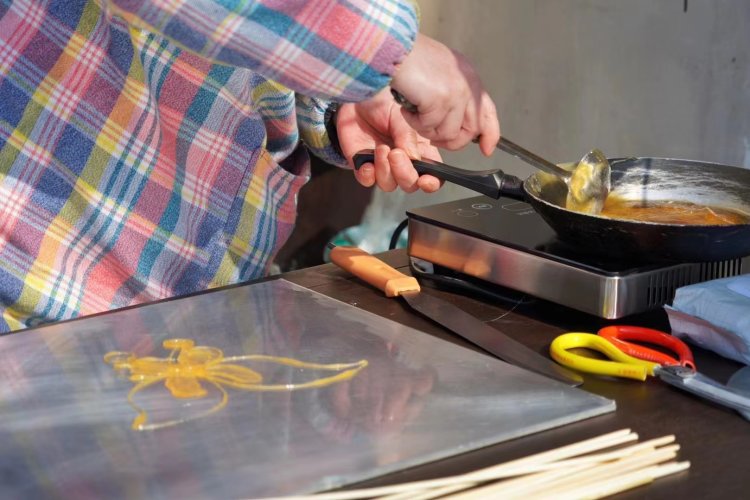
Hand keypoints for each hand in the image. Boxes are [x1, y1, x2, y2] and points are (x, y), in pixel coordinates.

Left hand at [336, 87, 442, 192]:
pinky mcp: (363, 166)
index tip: (426, 181)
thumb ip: (408, 136)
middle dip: (404, 174)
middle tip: (396, 154)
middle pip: (410, 184)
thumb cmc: (384, 104)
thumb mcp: (401, 115)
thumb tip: (414, 158)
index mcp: (421, 150)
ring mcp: (382, 166)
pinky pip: (367, 180)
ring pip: (388, 185)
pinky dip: (367, 175)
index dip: (432, 183)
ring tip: (381, 148)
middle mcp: (403, 162)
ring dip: (385, 170)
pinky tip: (367, 163)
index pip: (433, 174)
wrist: (359, 99)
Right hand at [390, 33, 499, 154]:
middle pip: (470, 130)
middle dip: (450, 141)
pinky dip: (413, 122)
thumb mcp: (441, 74)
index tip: (486, 149)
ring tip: (414, 112)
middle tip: (431, 136)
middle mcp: (468, 85)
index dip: (490, 133)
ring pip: (448, 134)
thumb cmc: (410, 58)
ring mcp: (457, 93)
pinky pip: (429, 128)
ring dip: (426, 129)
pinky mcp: (442, 100)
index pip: (488, 112)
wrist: (395, 46)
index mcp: (469, 77)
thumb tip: (456, 125)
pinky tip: (407, 106)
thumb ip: (453, 95)